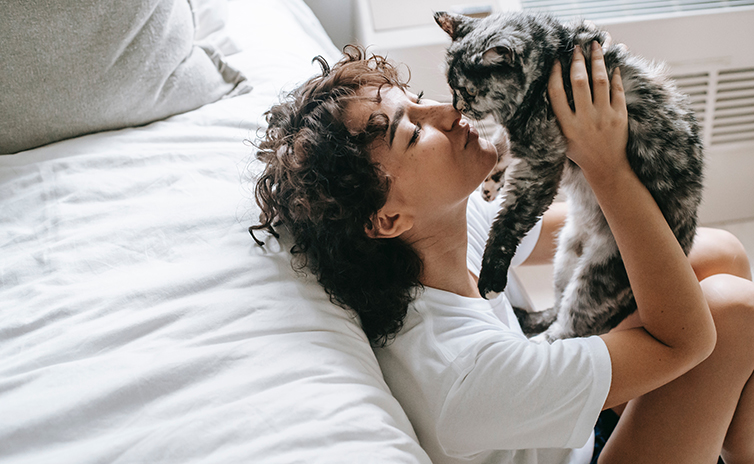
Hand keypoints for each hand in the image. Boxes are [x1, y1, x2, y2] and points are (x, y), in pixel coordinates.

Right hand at [548, 41, 628, 182]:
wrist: (606, 168)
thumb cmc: (581, 153)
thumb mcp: (562, 139)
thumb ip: (558, 118)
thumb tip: (555, 90)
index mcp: (567, 126)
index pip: (556, 93)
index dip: (555, 74)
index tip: (556, 61)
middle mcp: (585, 120)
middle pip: (578, 82)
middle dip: (577, 61)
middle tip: (577, 48)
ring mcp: (604, 117)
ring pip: (600, 81)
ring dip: (597, 61)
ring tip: (596, 47)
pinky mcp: (620, 116)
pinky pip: (617, 90)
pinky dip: (615, 76)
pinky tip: (613, 66)